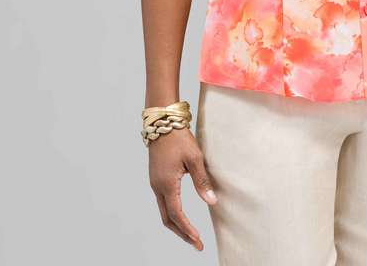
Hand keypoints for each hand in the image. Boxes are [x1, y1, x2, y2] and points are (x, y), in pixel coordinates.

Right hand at [148, 127, 218, 249]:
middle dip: (181, 233)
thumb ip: (202, 181)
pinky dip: (172, 213)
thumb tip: (211, 202)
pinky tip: (181, 214)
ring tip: (190, 233)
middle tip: (196, 243)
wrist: (162, 122)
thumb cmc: (179, 138)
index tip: (198, 241)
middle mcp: (157, 187)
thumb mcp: (194, 158)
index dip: (188, 230)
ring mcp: (155, 182)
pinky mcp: (156, 177)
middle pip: (167, 219)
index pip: (177, 215)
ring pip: (163, 211)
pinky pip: (162, 202)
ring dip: (176, 224)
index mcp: (166, 184)